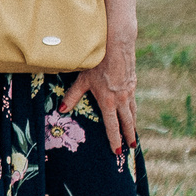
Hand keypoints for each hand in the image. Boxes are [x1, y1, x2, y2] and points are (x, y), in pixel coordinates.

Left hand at [60, 36, 136, 153]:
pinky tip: (132, 112)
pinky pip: (133, 101)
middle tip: (131, 148)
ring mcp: (129, 91)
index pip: (112, 126)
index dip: (115, 140)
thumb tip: (61, 109)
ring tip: (134, 135)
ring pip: (132, 112)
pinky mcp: (133, 83)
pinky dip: (133, 110)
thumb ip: (72, 96)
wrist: (117, 44)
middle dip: (128, 136)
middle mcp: (121, 99)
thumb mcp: (82, 79)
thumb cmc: (97, 61)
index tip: (117, 151)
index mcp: (109, 101)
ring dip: (133, 125)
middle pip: (127, 122)